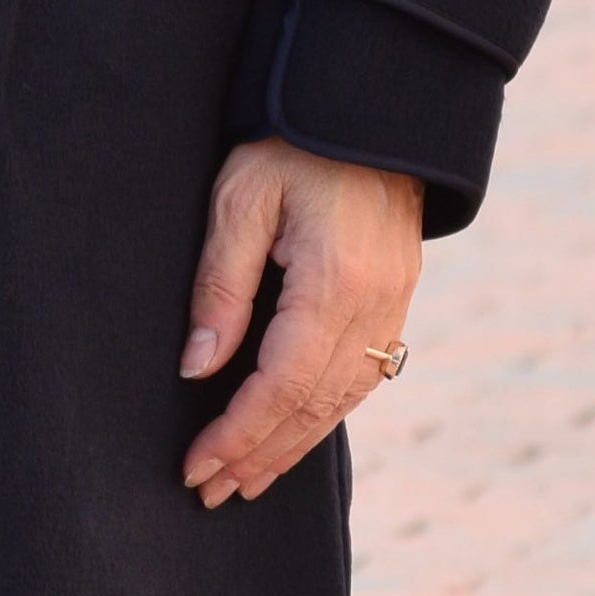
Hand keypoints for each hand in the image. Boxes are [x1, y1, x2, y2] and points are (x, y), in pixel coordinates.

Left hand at [179, 140, 422, 507]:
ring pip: (345, 398)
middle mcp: (375, 303)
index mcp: (334, 281)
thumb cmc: (291, 141)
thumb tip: (198, 369)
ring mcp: (396, 302)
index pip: (281, 385)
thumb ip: (219, 286)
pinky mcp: (398, 297)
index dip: (237, 433)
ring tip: (247, 478)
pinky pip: (366, 375)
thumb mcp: (239, 198)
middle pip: (315, 405)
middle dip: (261, 454)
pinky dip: (326, 412)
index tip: (196, 466)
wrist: (369, 104)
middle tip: (211, 491)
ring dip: (294, 444)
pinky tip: (296, 431)